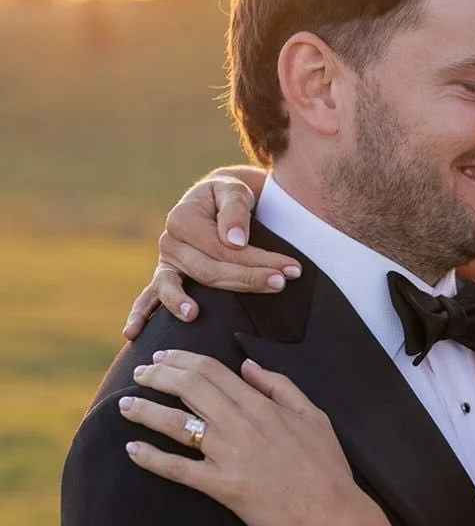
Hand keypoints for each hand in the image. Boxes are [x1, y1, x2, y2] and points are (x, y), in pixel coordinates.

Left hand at [119, 349, 384, 525]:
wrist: (333, 517)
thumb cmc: (327, 469)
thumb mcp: (313, 416)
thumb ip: (280, 386)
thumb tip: (248, 366)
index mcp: (262, 405)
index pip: (211, 370)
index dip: (181, 360)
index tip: (163, 358)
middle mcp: (241, 425)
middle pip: (188, 388)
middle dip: (157, 376)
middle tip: (139, 374)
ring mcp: (230, 456)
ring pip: (176, 424)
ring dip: (145, 411)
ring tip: (125, 405)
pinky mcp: (222, 487)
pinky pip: (178, 469)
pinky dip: (151, 458)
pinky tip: (132, 450)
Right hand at [123, 168, 301, 339]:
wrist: (216, 202)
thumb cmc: (228, 197)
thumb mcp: (234, 192)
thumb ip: (235, 210)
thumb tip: (234, 241)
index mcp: (183, 218)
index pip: (224, 248)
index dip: (258, 260)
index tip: (291, 270)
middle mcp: (169, 241)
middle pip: (207, 271)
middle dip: (246, 279)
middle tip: (281, 283)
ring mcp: (166, 263)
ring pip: (178, 288)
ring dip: (185, 303)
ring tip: (194, 315)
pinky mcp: (166, 278)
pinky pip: (148, 297)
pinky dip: (139, 314)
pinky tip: (132, 333)